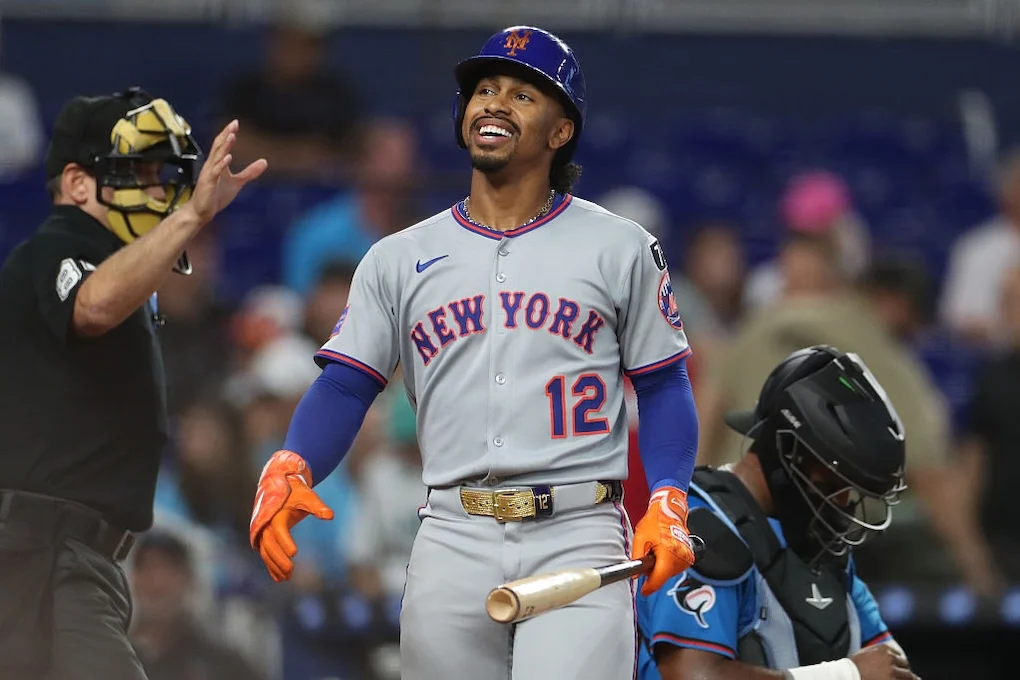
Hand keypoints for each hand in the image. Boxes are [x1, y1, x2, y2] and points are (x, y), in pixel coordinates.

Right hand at [183, 119, 266, 224]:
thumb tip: (264, 162)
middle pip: (218, 146)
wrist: (201, 212)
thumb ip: (250, 172)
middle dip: (226, 134)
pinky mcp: (208, 183)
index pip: (221, 145)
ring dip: (224, 146)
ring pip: (216, 156)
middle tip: (234, 124)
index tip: (235, 123)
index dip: (228, 133)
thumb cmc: (216, 196)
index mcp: (217, 163)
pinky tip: (227, 158)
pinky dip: (221, 164)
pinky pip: (214, 172)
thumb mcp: (237, 182)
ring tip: (231, 135)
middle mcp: (211, 165)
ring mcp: (209, 174)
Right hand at [249, 450, 332, 581]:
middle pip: (269, 543)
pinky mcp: (264, 536)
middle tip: (291, 570)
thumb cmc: (296, 491)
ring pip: (265, 551)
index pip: (279, 529)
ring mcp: (263, 530)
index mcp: (276, 512)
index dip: (285, 541)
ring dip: (274, 565)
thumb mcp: (308, 496)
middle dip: (279, 558)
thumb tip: (330, 516)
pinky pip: (265, 553)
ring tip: (287, 578)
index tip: (295, 553)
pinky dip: (271, 565)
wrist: (280, 484)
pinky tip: (279, 579)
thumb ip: (318, 507)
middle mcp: (266, 522)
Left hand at [631, 485, 695, 594]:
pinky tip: (663, 550)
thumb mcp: (640, 538)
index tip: (643, 591)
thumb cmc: (655, 521)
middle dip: (653, 572)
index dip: (649, 587)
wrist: (670, 510)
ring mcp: (686, 557)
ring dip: (661, 567)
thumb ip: (637, 558)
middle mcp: (680, 559)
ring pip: (670, 572)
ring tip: (656, 549)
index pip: (658, 580)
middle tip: (647, 555)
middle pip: (664, 576)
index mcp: (668, 556)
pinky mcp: (689, 555)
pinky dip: (668, 562)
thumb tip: (635, 575)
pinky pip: (676, 566)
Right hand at [850, 644, 918, 679]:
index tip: (901, 668)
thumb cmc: (854, 665)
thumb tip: (890, 656)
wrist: (848, 673)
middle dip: (906, 671)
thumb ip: (878, 652)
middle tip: (910, 677)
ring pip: (908, 675)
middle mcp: (890, 658)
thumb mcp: (866, 652)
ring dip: (910, 678)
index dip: (900, 663)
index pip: (899, 655)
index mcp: (884, 648)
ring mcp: (892, 670)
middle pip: (905, 665)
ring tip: (914, 679)